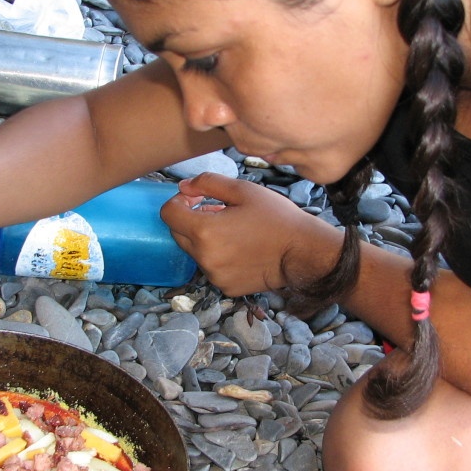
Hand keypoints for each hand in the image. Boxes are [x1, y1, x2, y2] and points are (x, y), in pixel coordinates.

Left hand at [160, 173, 341, 296]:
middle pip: (178, 234)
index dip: (178, 201)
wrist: (302, 252)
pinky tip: (242, 250)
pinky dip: (219, 257)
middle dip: (190, 220)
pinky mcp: (225, 287)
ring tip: (234, 231)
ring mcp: (214, 275)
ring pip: (195, 252)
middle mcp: (204, 257)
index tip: (196, 198)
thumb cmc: (277, 219)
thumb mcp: (243, 190)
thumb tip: (184, 187)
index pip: (168, 214)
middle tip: (218, 212)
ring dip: (205, 239)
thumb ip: (207, 183)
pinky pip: (211, 268)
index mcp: (205, 231)